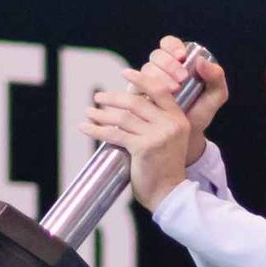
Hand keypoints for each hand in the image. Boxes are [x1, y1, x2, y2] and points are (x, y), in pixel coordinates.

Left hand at [79, 36, 228, 210]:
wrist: (169, 194)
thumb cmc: (164, 168)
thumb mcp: (169, 139)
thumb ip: (156, 122)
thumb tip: (129, 106)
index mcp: (178, 119)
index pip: (159, 90)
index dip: (141, 79)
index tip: (124, 72)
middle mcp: (170, 124)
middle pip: (136, 102)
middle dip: (113, 98)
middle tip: (98, 97)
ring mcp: (158, 136)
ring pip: (123, 117)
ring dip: (102, 114)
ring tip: (89, 112)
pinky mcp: (144, 148)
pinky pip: (115, 134)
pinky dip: (97, 130)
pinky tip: (86, 127)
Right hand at [141, 35, 228, 165]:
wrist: (184, 138)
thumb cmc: (199, 115)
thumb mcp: (214, 97)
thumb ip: (216, 77)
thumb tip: (201, 61)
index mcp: (176, 63)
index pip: (169, 45)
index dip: (172, 46)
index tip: (182, 56)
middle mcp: (159, 70)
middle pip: (156, 56)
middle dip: (169, 64)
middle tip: (181, 78)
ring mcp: (145, 82)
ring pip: (145, 69)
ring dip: (159, 76)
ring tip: (173, 90)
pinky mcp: (136, 96)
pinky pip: (134, 86)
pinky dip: (143, 87)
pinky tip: (154, 96)